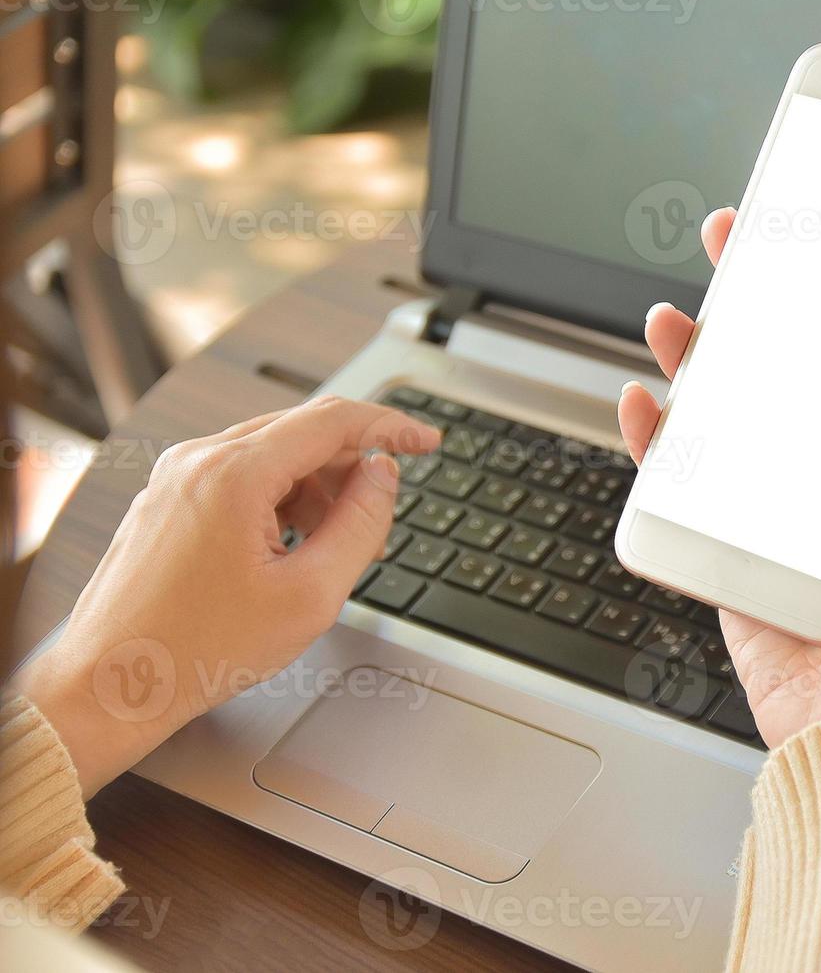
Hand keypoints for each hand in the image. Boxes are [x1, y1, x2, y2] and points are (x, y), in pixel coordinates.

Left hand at [15, 396, 440, 795]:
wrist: (110, 684)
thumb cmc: (195, 650)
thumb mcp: (311, 594)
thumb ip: (361, 523)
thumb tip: (382, 475)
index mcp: (234, 474)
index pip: (334, 421)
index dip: (391, 427)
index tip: (426, 441)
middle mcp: (198, 461)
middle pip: (303, 435)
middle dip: (352, 471)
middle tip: (377, 524)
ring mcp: (176, 477)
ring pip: (273, 456)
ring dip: (316, 491)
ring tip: (328, 553)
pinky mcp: (167, 499)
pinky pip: (240, 478)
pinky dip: (279, 502)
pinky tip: (287, 552)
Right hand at [619, 208, 820, 748]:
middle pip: (794, 369)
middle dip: (762, 305)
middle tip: (735, 245)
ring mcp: (784, 512)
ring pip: (732, 413)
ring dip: (699, 360)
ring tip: (674, 320)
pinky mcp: (734, 547)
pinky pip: (685, 482)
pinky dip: (657, 440)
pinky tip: (644, 404)